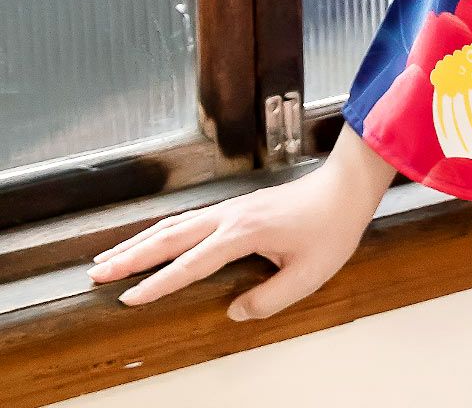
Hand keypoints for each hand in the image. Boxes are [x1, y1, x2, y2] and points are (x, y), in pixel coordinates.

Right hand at [86, 163, 370, 322]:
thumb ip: (269, 298)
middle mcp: (231, 216)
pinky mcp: (237, 207)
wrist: (347, 186)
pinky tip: (151, 240)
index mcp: (244, 232)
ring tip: (107, 259)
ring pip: (176, 224)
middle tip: (96, 275)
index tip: (129, 299)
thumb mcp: (308, 275)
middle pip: (170, 236)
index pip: (191, 263)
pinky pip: (190, 219)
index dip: (159, 283)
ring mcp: (232, 208)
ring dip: (140, 241)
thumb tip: (234, 312)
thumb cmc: (332, 228)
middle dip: (131, 257)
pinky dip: (162, 231)